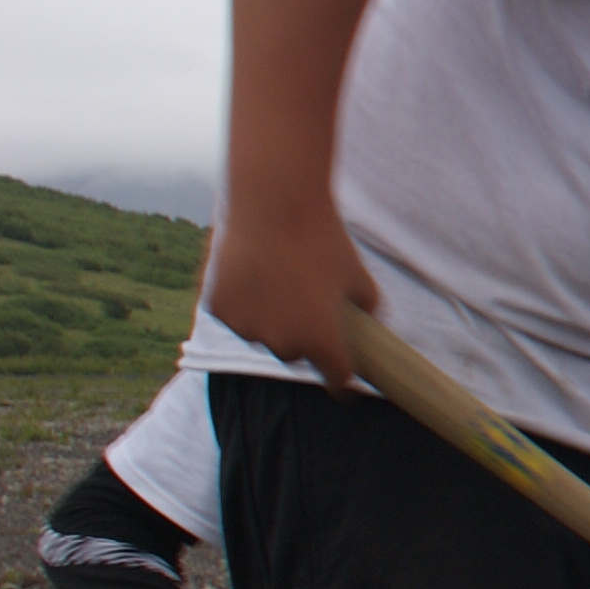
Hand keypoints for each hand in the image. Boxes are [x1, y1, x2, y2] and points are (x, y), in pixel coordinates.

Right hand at [202, 208, 379, 392]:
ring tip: (278, 282)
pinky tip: (253, 275)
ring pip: (262, 335)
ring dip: (269, 321)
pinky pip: (235, 315)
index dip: (340, 380)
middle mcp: (282, 342)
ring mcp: (246, 327)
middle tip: (306, 305)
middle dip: (303, 338)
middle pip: (295, 354)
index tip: (341, 382)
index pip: (336, 378)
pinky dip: (243, 304)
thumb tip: (370, 325)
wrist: (275, 206)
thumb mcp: (361, 276)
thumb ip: (369, 310)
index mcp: (321, 340)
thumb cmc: (324, 240)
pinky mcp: (219, 310)